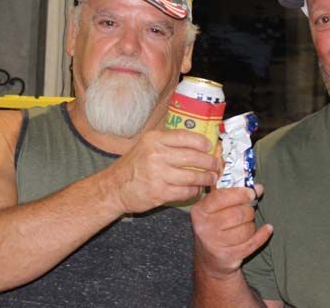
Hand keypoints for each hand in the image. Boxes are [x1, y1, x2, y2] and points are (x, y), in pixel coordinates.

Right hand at [104, 129, 220, 213]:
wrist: (114, 188)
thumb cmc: (134, 165)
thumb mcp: (146, 145)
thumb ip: (168, 142)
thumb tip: (198, 141)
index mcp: (154, 139)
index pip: (185, 137)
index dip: (202, 142)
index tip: (210, 146)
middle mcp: (156, 155)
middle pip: (193, 157)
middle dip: (209, 162)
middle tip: (216, 165)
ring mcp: (158, 175)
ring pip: (192, 176)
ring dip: (205, 178)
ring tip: (211, 178)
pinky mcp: (159, 193)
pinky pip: (185, 191)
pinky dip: (194, 191)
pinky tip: (196, 189)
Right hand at [191, 185, 272, 279]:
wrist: (209, 258)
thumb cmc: (216, 225)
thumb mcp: (217, 207)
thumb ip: (235, 193)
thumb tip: (258, 188)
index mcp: (200, 211)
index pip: (221, 197)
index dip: (240, 193)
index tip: (251, 192)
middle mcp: (204, 227)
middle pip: (237, 214)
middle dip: (248, 210)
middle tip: (249, 211)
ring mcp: (215, 244)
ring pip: (246, 229)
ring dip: (252, 224)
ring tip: (247, 223)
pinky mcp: (227, 256)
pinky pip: (252, 243)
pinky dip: (263, 235)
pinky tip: (268, 229)